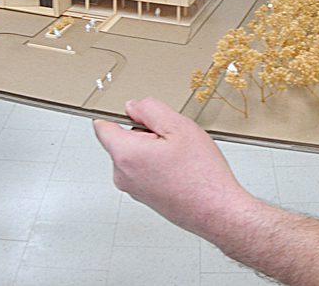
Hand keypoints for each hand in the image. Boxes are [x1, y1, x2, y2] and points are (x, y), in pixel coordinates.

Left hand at [93, 97, 254, 238]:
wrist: (216, 210)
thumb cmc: (201, 174)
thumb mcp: (179, 126)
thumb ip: (150, 109)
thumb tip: (132, 107)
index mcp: (125, 154)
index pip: (102, 125)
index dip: (119, 113)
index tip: (137, 113)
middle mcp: (122, 174)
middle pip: (122, 139)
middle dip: (144, 132)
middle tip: (172, 138)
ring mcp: (132, 188)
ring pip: (135, 155)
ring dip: (153, 149)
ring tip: (180, 156)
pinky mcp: (144, 196)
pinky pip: (144, 170)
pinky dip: (158, 165)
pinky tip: (180, 168)